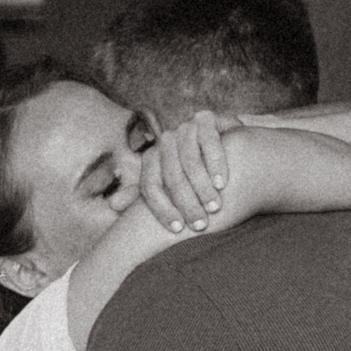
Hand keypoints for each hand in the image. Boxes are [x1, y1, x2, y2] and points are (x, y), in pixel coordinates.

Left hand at [134, 111, 234, 232]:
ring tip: (214, 207)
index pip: (149, 186)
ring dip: (201, 187)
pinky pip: (208, 140)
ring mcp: (185, 128)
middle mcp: (165, 142)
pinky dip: (215, 163)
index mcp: (153, 160)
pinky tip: (222, 183)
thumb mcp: (175, 193)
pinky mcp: (206, 119)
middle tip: (201, 225)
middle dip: (186, 203)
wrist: (237, 157)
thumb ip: (151, 199)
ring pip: (188, 159)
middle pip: (170, 175)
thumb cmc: (201, 182)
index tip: (177, 230)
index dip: (161, 209)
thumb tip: (112, 204)